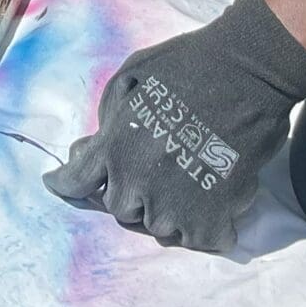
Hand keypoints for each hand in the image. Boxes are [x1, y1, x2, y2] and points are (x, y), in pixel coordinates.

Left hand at [44, 0, 305, 251]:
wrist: (248, 75)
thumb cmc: (187, 67)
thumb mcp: (129, 78)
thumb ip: (109, 119)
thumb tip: (93, 149)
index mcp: (113, 149)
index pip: (76, 182)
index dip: (65, 184)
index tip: (57, 184)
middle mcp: (136, 185)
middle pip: (119, 209)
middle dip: (127, 192)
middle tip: (149, 172)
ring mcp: (173, 209)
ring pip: (158, 228)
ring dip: (166, 211)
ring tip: (184, 186)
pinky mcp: (212, 222)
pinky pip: (197, 239)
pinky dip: (204, 226)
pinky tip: (212, 203)